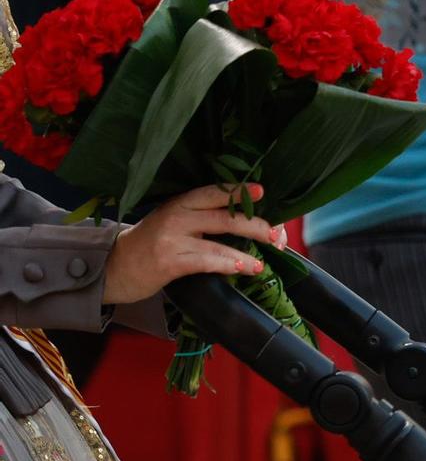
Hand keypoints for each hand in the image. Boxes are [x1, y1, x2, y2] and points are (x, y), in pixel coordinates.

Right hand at [102, 183, 288, 306]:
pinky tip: (245, 268)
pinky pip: (206, 261)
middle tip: (276, 234)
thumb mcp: (173, 222)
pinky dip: (229, 264)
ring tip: (265, 260)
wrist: (113, 266)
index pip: (213, 192)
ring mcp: (171, 239)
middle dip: (255, 225)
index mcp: (180, 203)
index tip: (263, 192)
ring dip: (247, 251)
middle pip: (224, 216)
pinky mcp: (168, 262)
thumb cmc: (150, 244)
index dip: (239, 191)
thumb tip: (244, 220)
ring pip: (218, 242)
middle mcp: (176, 217)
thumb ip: (201, 218)